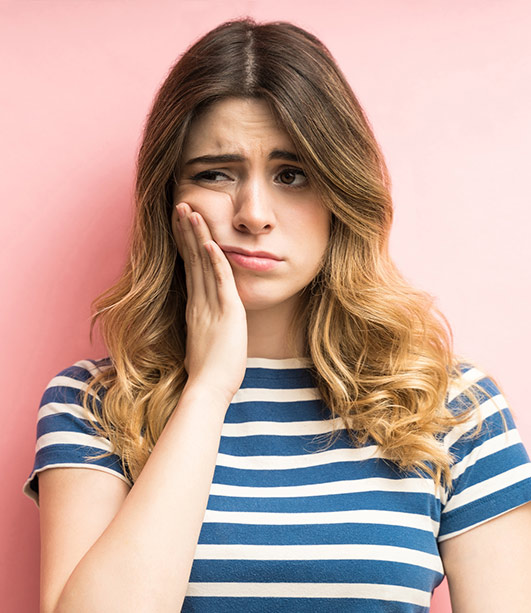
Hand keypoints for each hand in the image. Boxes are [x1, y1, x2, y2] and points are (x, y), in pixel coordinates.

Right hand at [173, 201, 247, 403]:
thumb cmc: (209, 373)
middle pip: (191, 258)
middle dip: (186, 230)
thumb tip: (208, 323)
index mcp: (196, 307)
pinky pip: (220, 281)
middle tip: (180, 205)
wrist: (207, 389)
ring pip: (202, 263)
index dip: (185, 244)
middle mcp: (199, 302)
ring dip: (197, 235)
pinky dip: (216, 260)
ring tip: (190, 211)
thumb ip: (207, 326)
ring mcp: (210, 306)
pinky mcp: (226, 313)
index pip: (189, 268)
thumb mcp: (206, 342)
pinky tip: (212, 242)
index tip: (181, 224)